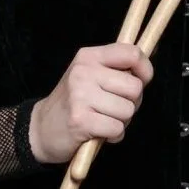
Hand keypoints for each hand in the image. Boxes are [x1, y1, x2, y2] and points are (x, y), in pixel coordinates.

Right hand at [29, 43, 152, 162]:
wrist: (41, 128)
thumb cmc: (76, 102)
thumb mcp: (92, 75)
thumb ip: (119, 69)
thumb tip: (148, 69)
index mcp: (89, 57)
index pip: (132, 54)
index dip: (144, 70)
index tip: (141, 80)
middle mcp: (83, 72)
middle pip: (135, 87)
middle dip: (131, 102)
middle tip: (112, 107)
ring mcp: (80, 96)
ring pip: (128, 110)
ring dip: (121, 120)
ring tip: (102, 119)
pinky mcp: (80, 120)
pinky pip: (117, 128)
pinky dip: (113, 135)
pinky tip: (98, 131)